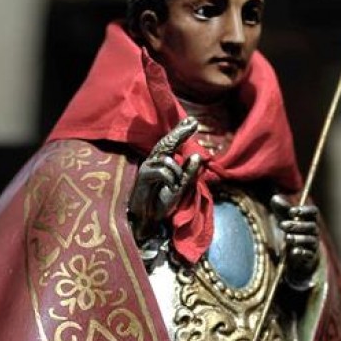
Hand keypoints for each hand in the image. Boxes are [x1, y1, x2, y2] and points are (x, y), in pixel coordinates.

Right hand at [129, 119, 202, 241]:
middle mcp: (153, 162)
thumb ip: (189, 173)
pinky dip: (170, 180)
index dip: (181, 131)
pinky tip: (170, 188)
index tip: (193, 121)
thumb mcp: (180, 187)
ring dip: (177, 173)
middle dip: (180, 133)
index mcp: (161, 163)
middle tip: (193, 123)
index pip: (171, 143)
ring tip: (176, 186)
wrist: (147, 220)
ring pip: (167, 160)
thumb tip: (197, 155)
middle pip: (166, 142)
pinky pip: (162, 172)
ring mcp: (146, 168)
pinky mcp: (143, 177)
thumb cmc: (160, 203)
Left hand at [271, 194, 318, 287]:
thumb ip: (280, 208)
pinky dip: (302, 252)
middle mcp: (313, 231)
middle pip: (311, 226)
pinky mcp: (309, 257)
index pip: (313, 212)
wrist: (292, 254)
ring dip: (298, 238)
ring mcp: (312, 244)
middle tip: (282, 225)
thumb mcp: (283, 218)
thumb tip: (275, 198)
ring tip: (287, 238)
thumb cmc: (290, 231)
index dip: (304, 210)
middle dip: (296, 225)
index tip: (291, 211)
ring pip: (310, 240)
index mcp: (309, 219)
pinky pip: (309, 254)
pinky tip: (293, 251)